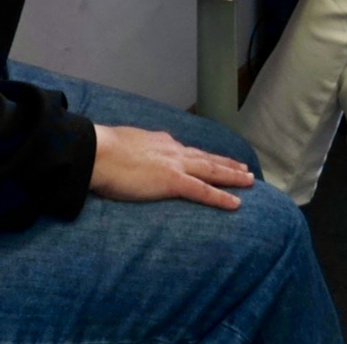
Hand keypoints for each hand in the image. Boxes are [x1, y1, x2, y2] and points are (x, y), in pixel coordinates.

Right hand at [90, 124, 253, 209]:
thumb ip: (134, 151)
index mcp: (159, 142)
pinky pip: (204, 191)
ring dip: (232, 176)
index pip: (186, 150)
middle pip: (206, 157)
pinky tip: (237, 203)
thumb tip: (133, 154)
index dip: (202, 156)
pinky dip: (222, 197)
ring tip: (249, 180)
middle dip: (226, 163)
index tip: (212, 158)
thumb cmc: (101, 151)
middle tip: (244, 168)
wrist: (98, 152)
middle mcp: (172, 150)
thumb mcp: (122, 145)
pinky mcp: (173, 181)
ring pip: (212, 170)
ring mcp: (175, 164)